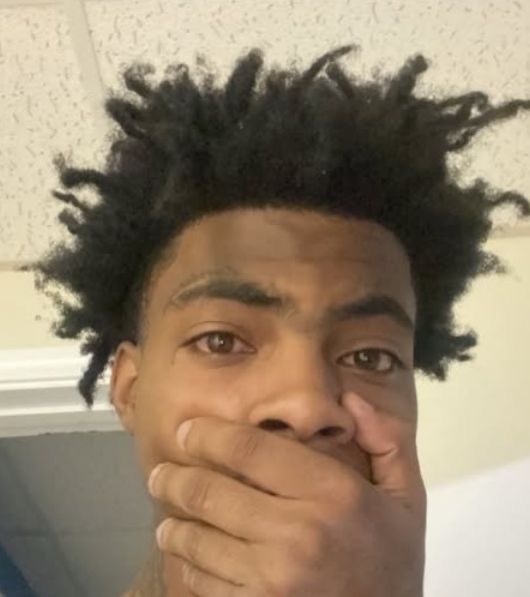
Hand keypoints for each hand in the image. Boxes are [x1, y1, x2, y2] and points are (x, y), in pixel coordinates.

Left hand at [147, 395, 426, 595]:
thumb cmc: (392, 563)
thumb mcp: (407, 499)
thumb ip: (387, 442)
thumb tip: (349, 398)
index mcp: (333, 493)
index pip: (250, 449)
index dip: (208, 434)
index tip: (187, 431)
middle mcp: (297, 533)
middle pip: (211, 492)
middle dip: (174, 478)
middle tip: (161, 475)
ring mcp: (272, 580)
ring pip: (197, 540)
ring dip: (174, 526)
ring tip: (169, 520)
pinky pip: (202, 583)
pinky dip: (188, 567)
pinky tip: (190, 559)